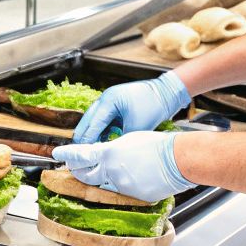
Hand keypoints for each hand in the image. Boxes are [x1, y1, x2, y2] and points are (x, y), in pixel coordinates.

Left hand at [52, 131, 192, 202]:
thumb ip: (111, 148)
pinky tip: (130, 177)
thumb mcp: (128, 139)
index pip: (81, 155)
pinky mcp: (133, 197)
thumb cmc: (157, 145)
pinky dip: (121, 185)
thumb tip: (102, 153)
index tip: (57, 154)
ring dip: (100, 179)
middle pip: (85, 176)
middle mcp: (111, 171)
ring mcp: (122, 186)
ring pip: (103, 185)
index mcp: (109, 153)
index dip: (67, 155)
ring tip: (107, 171)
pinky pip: (121, 192)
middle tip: (73, 168)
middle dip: (77, 172)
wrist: (177, 159)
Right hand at [72, 71, 190, 143]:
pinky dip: (101, 130)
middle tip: (78, 152)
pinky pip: (103, 119)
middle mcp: (106, 98)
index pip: (93, 123)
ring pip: (94, 120)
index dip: (87, 139)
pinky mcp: (115, 105)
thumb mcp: (137, 126)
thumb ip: (121, 139)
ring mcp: (110, 100)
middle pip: (88, 120)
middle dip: (83, 136)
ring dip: (92, 133)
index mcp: (109, 100)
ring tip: (89, 149)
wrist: (167, 93)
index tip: (81, 153)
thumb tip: (111, 151)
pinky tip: (102, 142)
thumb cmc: (154, 105)